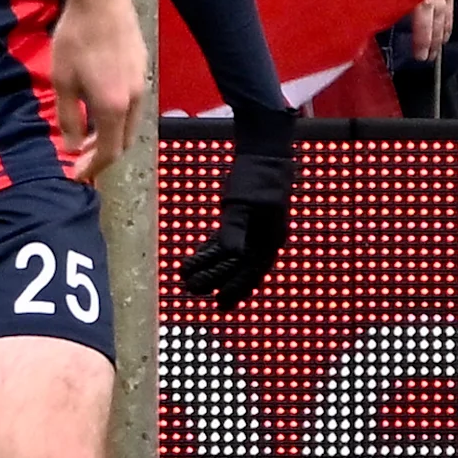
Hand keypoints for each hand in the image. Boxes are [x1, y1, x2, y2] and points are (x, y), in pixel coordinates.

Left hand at [47, 0, 149, 182]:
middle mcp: (135, 100)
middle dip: (102, 154)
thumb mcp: (62, 82)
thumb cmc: (76, 40)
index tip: (76, 175)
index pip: (109, 151)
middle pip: (124, 141)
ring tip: (85, 134)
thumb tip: (72, 147)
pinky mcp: (141, 70)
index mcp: (114, 107)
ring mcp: (142, 84)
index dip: (92, 167)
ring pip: (130, 124)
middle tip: (78, 157)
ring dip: (110, 135)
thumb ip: (68, 118)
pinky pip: (133, 106)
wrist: (103, 1)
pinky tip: (98, 108)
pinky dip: (117, 118)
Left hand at [178, 108, 297, 303]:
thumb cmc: (256, 178)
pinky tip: (197, 257)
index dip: (237, 289)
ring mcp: (254, 229)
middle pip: (238, 267)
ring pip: (230, 255)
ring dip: (210, 266)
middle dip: (217, 280)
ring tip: (188, 278)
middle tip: (193, 292)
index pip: (252, 272)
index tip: (221, 304)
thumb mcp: (244, 204)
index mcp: (270, 239)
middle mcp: (264, 238)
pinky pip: (226, 240)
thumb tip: (231, 253)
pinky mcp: (242, 217)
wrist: (263, 154)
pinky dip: (211, 250)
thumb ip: (236, 229)